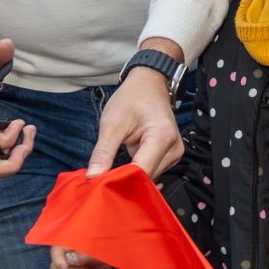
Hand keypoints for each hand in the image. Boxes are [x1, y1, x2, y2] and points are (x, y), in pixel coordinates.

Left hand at [87, 38, 184, 177]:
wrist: (149, 83)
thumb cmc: (132, 98)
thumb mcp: (112, 123)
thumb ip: (103, 152)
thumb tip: (93, 178)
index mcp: (162, 137)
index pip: (141, 171)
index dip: (119, 180)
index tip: (98, 184)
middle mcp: (174, 148)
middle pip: (147, 177)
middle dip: (123, 180)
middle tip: (101, 178)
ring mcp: (174, 153)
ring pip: (149, 178)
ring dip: (130, 177)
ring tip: (112, 168)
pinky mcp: (170, 156)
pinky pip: (151, 171)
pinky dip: (136, 171)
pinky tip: (124, 165)